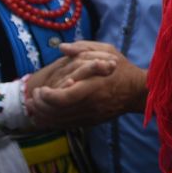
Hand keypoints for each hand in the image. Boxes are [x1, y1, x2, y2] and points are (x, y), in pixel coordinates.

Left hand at [28, 41, 146, 128]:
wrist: (138, 92)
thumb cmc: (122, 69)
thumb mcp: (107, 50)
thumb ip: (84, 48)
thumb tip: (62, 47)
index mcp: (94, 86)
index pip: (65, 97)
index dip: (48, 97)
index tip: (41, 90)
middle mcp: (91, 104)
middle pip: (58, 112)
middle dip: (40, 106)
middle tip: (33, 97)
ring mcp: (91, 115)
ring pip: (60, 121)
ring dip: (43, 115)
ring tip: (34, 106)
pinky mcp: (90, 122)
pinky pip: (67, 125)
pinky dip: (52, 122)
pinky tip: (44, 115)